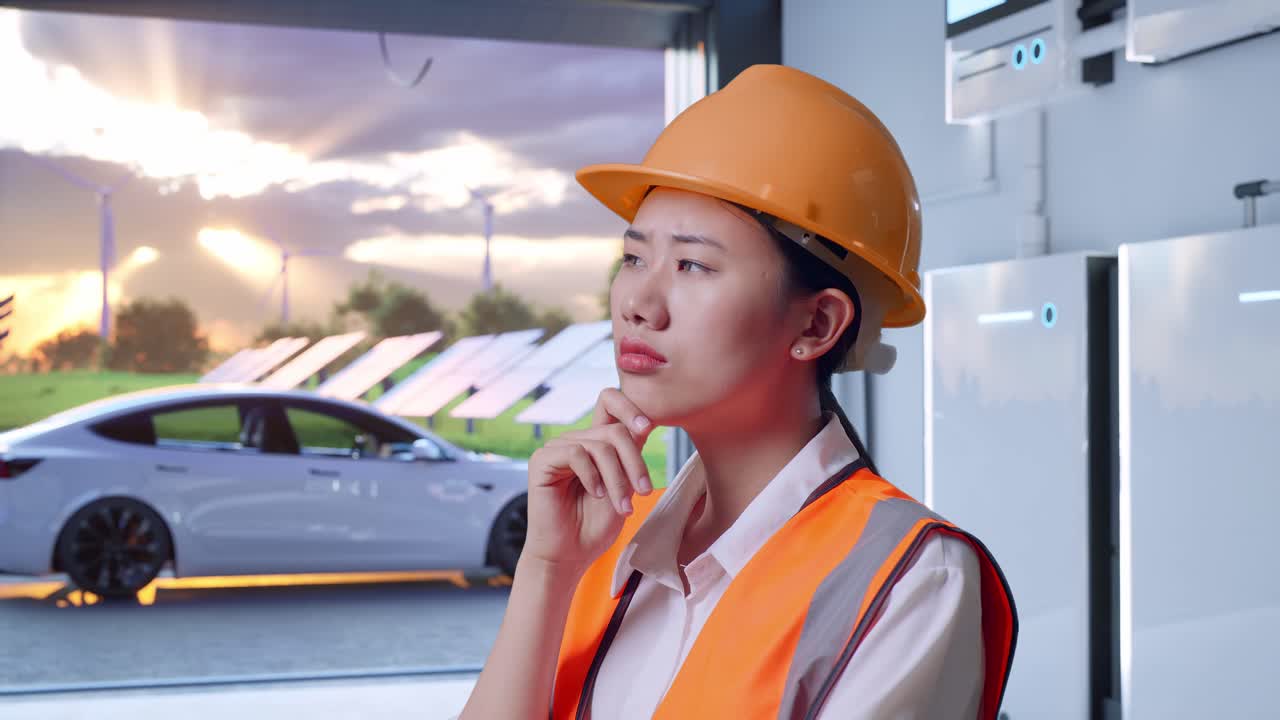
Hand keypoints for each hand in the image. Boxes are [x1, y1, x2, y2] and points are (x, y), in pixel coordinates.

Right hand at [522, 388, 655, 580]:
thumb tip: (644, 423)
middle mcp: (576, 440)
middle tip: (644, 492)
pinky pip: (576, 454)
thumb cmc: (595, 526)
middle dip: (635, 463)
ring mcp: (557, 448)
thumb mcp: (624, 486)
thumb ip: (630, 455)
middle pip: (615, 431)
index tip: (647, 428)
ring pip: (600, 445)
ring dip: (618, 479)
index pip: (609, 402)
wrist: (569, 555)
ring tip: (622, 507)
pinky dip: (593, 476)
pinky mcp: (542, 460)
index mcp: (595, 442)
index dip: (630, 407)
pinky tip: (596, 494)